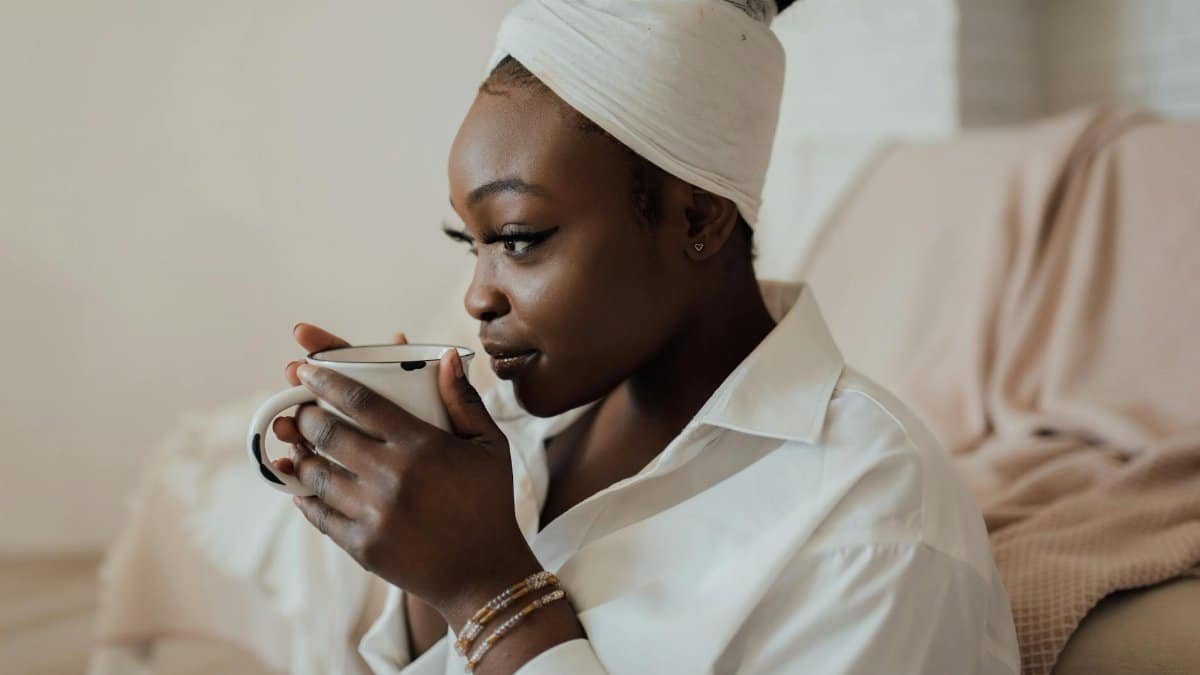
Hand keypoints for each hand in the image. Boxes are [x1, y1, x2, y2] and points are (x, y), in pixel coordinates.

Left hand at [272, 327, 540, 622]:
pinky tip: (298, 483)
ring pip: (315, 473)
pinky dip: (302, 494)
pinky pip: (318, 513)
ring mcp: (374, 513)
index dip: (326, 381)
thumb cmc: (489, 502)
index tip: (304, 369)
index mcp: (422, 446)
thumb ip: (464, 399)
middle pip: (328, 433)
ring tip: (296, 443)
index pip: (360, 401)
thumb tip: (444, 354)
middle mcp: (393, 477)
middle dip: (305, 415)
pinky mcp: (361, 545)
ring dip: (299, 453)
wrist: (483, 574)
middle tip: (300, 409)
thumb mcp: (490, 446)